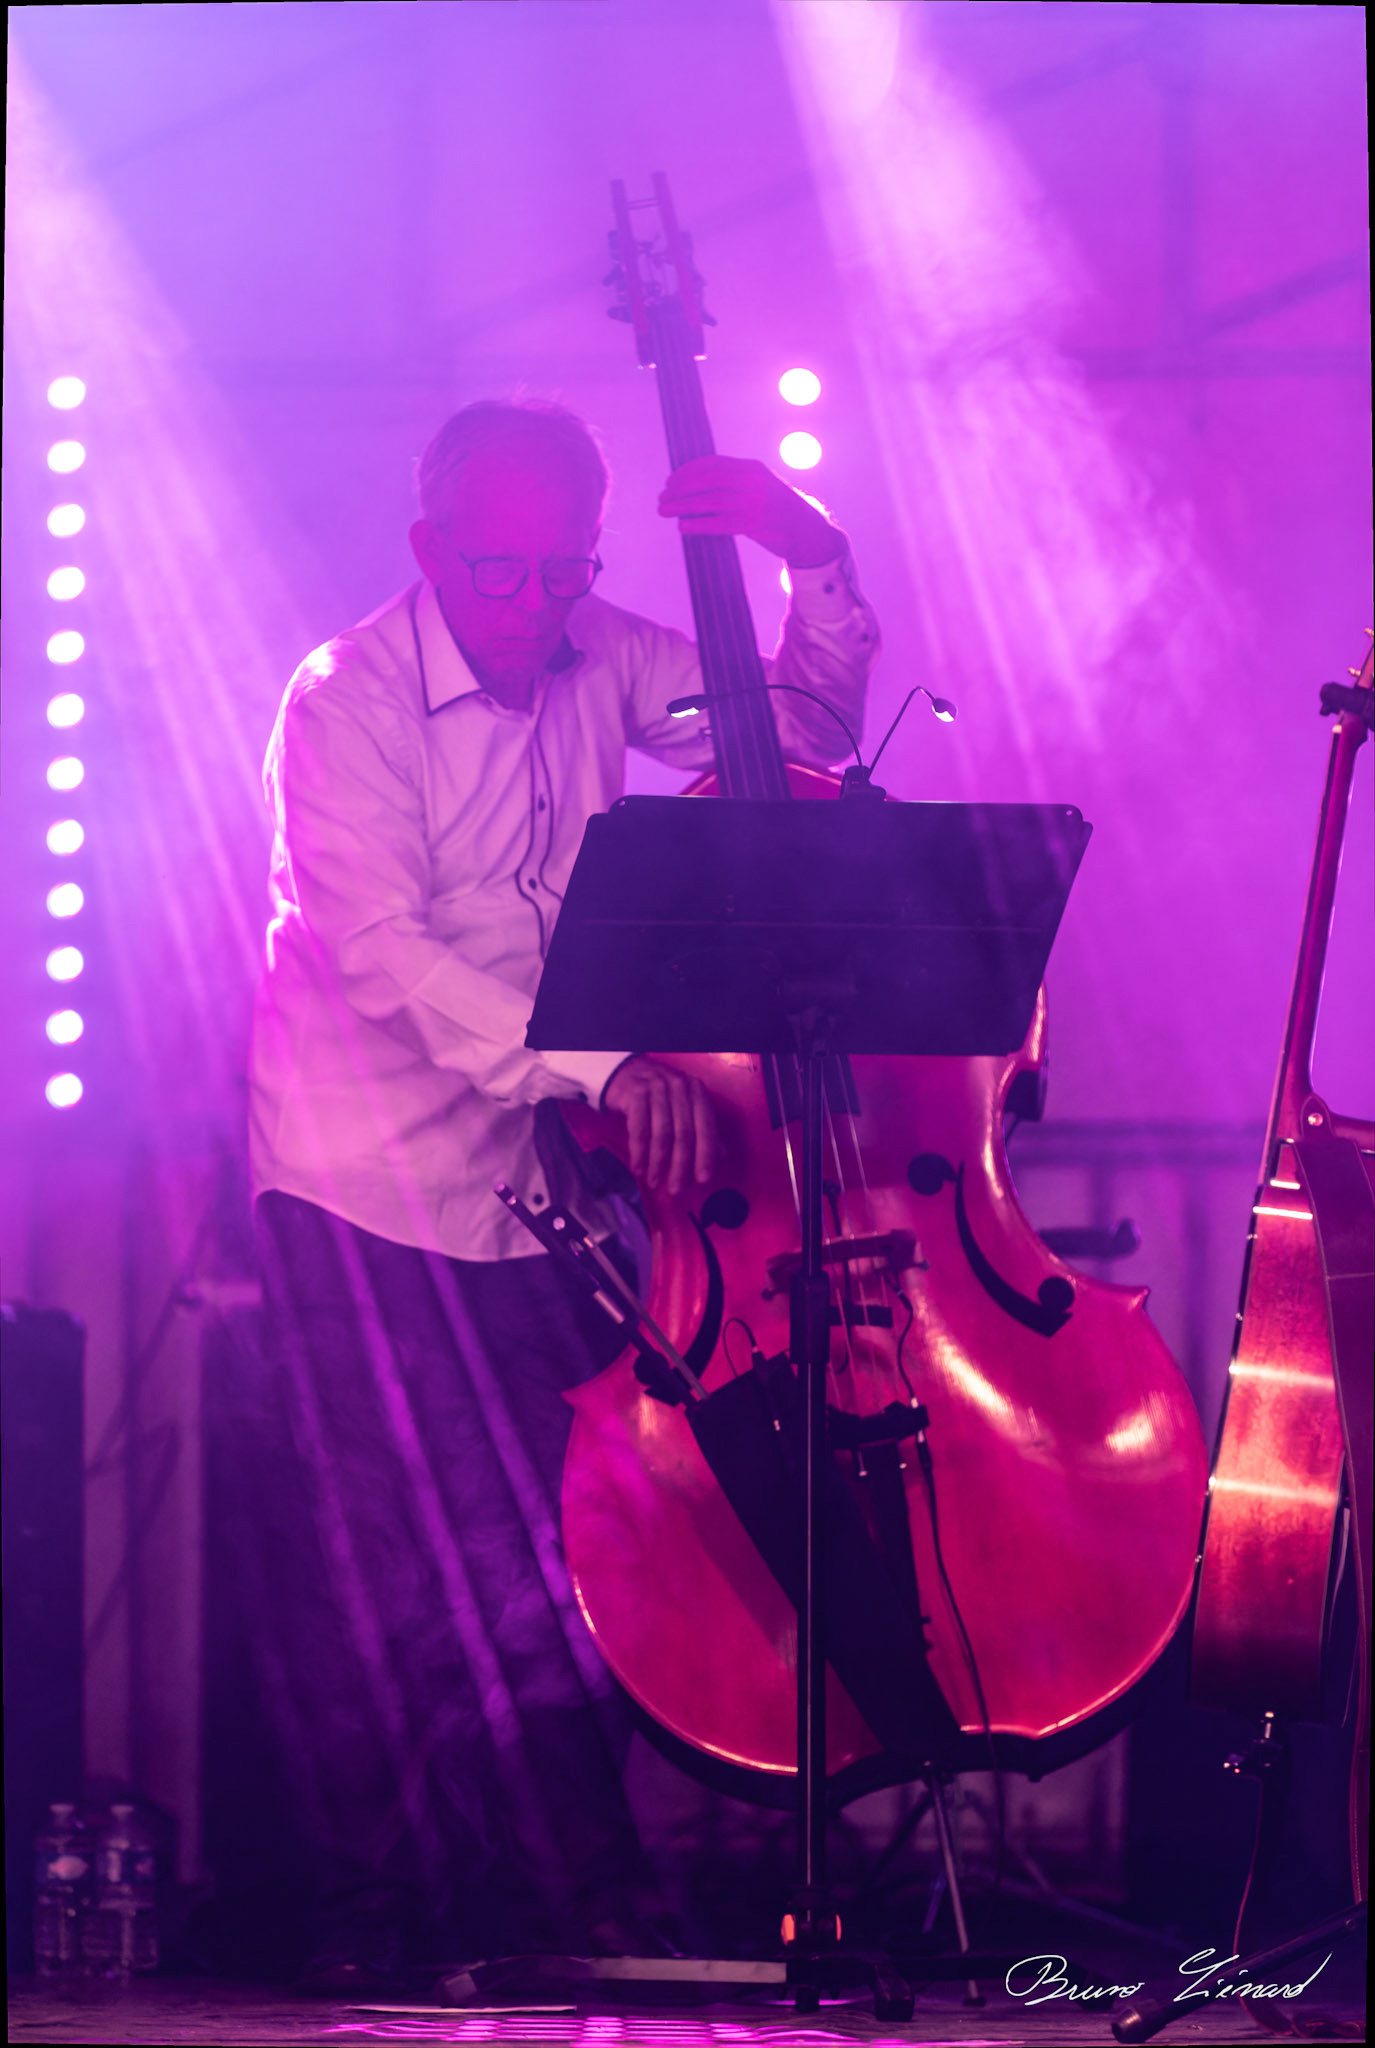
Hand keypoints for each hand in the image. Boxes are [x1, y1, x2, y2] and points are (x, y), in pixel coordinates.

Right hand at [602, 1056, 717, 1194]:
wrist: (626, 1074)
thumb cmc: (660, 1097)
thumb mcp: (685, 1107)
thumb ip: (703, 1130)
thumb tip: (720, 1159)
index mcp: (697, 1092)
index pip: (705, 1127)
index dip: (706, 1155)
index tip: (703, 1179)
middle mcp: (679, 1088)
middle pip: (684, 1133)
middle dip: (680, 1165)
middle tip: (676, 1189)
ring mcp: (656, 1089)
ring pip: (661, 1133)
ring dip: (658, 1163)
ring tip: (654, 1182)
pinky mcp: (635, 1094)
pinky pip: (639, 1129)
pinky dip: (639, 1152)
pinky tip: (638, 1168)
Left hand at [658, 455, 845, 567]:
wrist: (808, 531)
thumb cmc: (778, 510)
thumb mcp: (760, 486)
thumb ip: (735, 482)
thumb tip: (696, 485)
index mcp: (752, 469)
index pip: (713, 464)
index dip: (687, 471)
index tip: (670, 480)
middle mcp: (753, 482)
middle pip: (707, 480)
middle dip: (680, 488)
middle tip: (662, 496)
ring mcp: (754, 503)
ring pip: (709, 501)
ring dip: (682, 505)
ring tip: (664, 511)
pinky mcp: (754, 525)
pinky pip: (719, 523)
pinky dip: (698, 524)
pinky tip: (683, 526)